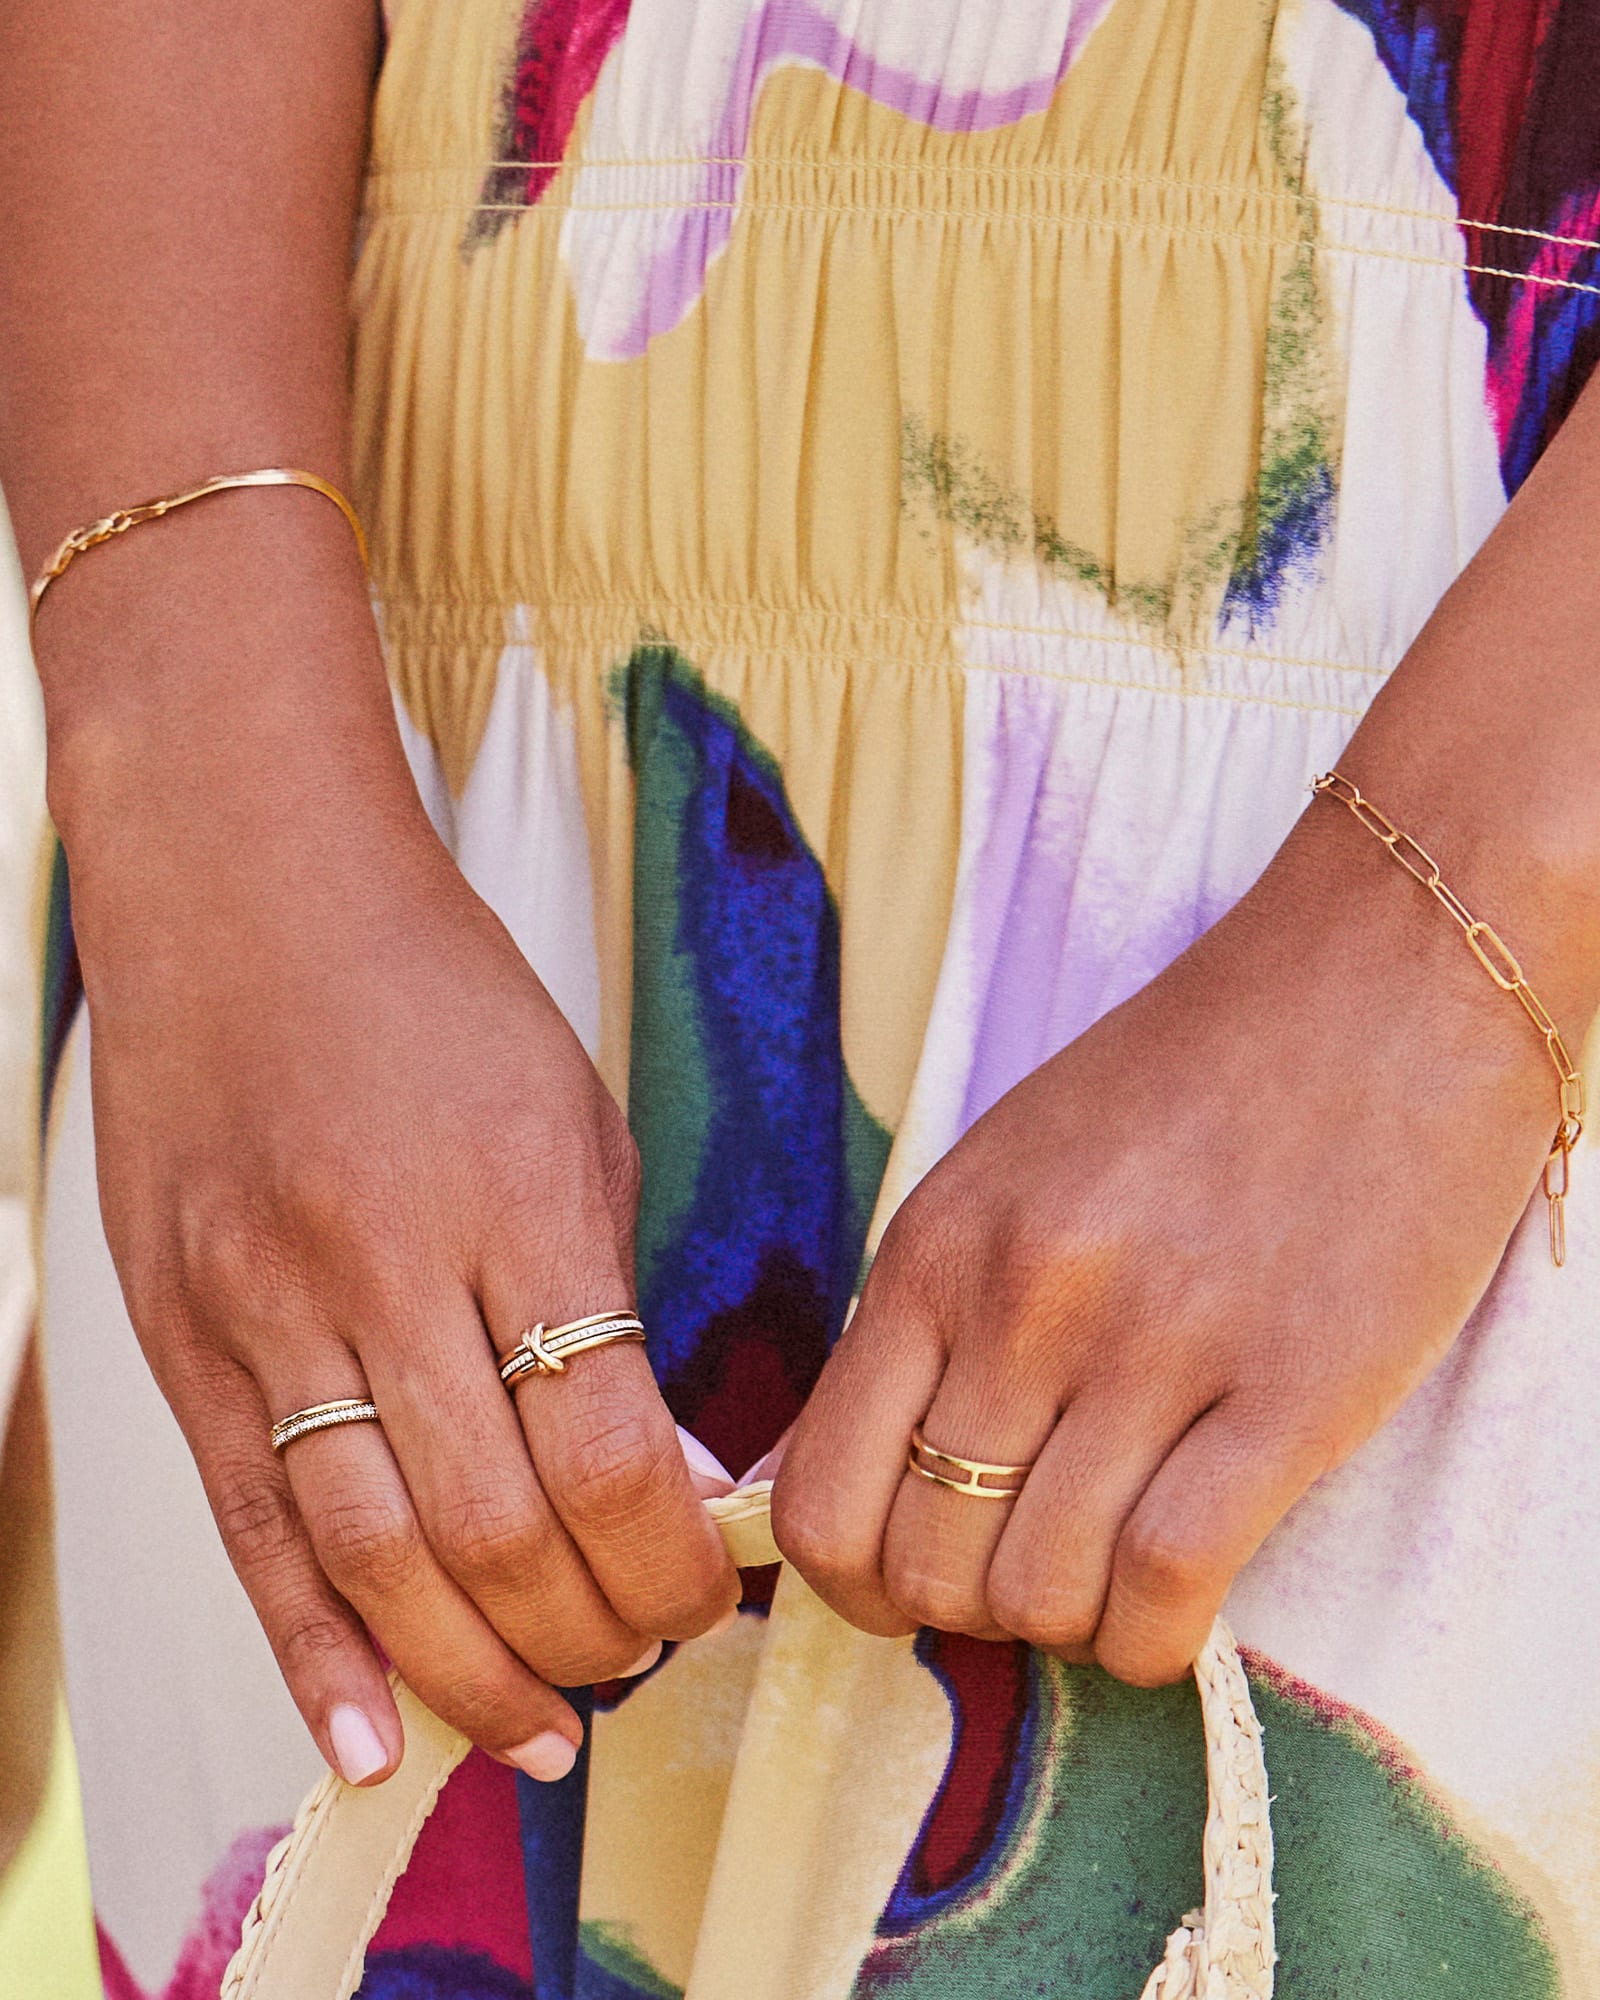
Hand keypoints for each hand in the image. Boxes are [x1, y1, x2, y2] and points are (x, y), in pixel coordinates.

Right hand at [49, 543, 736, 1785]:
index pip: (610, 1449)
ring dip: (469, 1670)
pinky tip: (365, 1741)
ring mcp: (264, 1305)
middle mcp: (385, 1265)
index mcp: (517, 1198)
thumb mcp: (574, 1119)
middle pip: (498, 1527)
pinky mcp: (179, 1334)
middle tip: (636, 1659)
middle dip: (588, 1630)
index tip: (712, 1594)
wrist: (247, 892)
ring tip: (538, 1730)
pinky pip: (248, 1523)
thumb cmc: (440, 996)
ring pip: (373, 1552)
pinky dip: (308, 1648)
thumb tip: (666, 1476)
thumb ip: (614, 1300)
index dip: (673, 1560)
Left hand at [772, 794, 1577, 1683]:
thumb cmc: (1186, 1080)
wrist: (1381, 978)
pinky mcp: (1295, 1387)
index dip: (855, 1583)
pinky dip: (1151, 1639)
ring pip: (1041, 1592)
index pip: (823, 1492)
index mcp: (938, 1244)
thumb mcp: (1004, 1172)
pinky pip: (1168, 1584)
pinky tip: (1168, 1608)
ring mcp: (1157, 1345)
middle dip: (965, 1607)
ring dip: (1064, 1620)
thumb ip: (927, 1316)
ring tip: (1109, 1564)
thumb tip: (852, 1475)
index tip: (907, 1583)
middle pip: (928, 1563)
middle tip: (1028, 1566)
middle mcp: (1026, 1299)